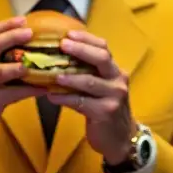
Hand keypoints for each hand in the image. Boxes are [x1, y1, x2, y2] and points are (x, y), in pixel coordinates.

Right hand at [0, 17, 44, 151]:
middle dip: (13, 36)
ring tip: (38, 62)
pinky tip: (43, 88)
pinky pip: (13, 93)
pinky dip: (30, 90)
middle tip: (31, 33)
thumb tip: (25, 48)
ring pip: (2, 70)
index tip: (23, 19)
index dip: (5, 24)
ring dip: (22, 65)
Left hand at [45, 30, 134, 163]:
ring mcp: (114, 96)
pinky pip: (81, 102)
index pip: (103, 48)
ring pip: (89, 81)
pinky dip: (64, 98)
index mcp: (115, 71)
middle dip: (80, 50)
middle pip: (101, 58)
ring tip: (52, 74)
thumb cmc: (105, 108)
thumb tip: (57, 59)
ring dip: (69, 76)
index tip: (68, 34)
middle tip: (62, 45)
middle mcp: (117, 80)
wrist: (121, 138)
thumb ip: (86, 73)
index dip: (86, 39)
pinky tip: (51, 96)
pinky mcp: (105, 112)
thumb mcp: (101, 88)